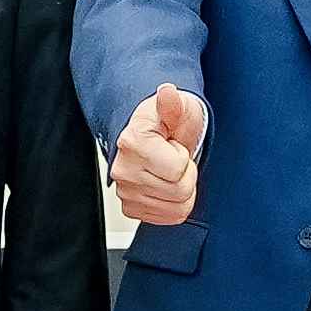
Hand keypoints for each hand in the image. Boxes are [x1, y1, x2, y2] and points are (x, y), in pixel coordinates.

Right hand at [109, 82, 208, 232]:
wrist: (151, 138)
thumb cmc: (166, 124)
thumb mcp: (177, 107)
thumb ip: (173, 103)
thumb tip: (167, 92)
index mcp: (133, 142)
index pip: (178, 169)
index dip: (184, 157)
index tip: (174, 146)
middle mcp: (123, 170)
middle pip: (180, 191)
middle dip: (186, 175)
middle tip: (174, 159)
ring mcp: (126, 192)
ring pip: (177, 207)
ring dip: (182, 190)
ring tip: (170, 171)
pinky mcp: (132, 209)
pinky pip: (169, 218)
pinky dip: (176, 204)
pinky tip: (167, 186)